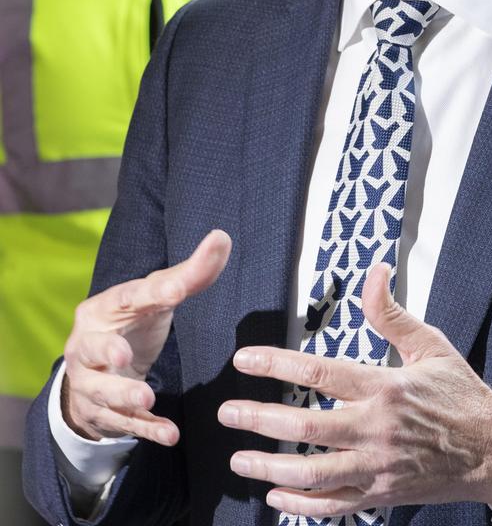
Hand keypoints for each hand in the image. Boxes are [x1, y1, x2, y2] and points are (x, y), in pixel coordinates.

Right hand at [62, 229, 231, 444]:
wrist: (94, 370)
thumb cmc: (130, 323)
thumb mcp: (154, 298)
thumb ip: (189, 275)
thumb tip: (222, 238)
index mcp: (103, 308)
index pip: (127, 297)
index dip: (151, 294)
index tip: (175, 290)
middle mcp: (88, 345)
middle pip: (94, 349)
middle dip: (107, 354)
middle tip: (122, 356)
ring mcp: (90, 382)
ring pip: (103, 392)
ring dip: (125, 396)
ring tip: (148, 398)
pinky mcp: (101, 412)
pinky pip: (123, 424)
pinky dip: (146, 430)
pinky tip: (170, 434)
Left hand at [219, 263, 491, 516]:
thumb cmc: (460, 393)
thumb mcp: (430, 344)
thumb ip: (392, 313)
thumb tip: (374, 271)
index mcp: (385, 387)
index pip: (319, 373)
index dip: (275, 365)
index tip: (243, 360)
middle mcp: (376, 429)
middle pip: (304, 428)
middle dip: (258, 419)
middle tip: (226, 413)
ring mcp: (376, 467)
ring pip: (312, 473)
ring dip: (269, 467)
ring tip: (239, 457)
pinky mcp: (380, 494)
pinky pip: (332, 505)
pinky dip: (300, 504)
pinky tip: (274, 496)